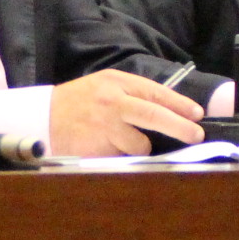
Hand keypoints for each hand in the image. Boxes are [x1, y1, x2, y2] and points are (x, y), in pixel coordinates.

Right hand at [49, 70, 204, 156]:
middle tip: (196, 135)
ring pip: (141, 143)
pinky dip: (120, 156)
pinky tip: (104, 147)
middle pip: (155, 115)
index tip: (197, 114)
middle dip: (180, 127)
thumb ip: (132, 95)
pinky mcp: (99, 148)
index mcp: (117, 82)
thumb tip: (169, 111)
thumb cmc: (77, 103)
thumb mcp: (104, 87)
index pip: (156, 92)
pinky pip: (123, 157)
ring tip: (117, 140)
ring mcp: (106, 126)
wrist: (41, 118)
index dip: (179, 104)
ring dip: (137, 147)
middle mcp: (113, 102)